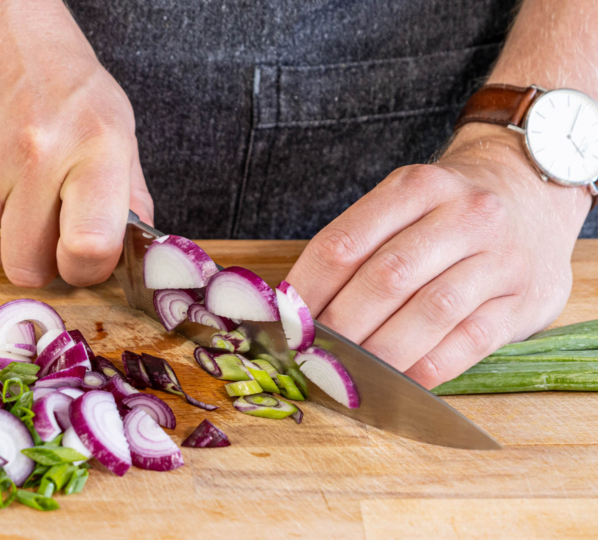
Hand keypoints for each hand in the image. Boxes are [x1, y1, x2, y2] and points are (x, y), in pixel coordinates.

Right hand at [0, 0, 152, 286]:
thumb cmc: (56, 72)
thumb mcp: (113, 120)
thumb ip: (128, 192)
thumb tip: (134, 253)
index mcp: (94, 147)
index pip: (90, 249)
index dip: (86, 270)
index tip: (82, 260)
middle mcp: (36, 156)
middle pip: (27, 268)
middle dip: (39, 260)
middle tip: (46, 227)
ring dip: (5, 231)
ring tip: (16, 183)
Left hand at [286, 123, 590, 387]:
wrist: (532, 194)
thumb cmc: (446, 212)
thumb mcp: (404, 204)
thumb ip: (357, 247)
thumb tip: (296, 309)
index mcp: (416, 187)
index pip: (344, 244)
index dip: (307, 291)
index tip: (284, 324)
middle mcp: (463, 216)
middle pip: (386, 279)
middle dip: (340, 327)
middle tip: (312, 357)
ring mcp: (499, 258)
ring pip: (430, 312)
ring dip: (381, 352)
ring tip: (348, 376)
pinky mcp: (523, 300)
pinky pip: (470, 341)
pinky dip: (428, 367)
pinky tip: (400, 381)